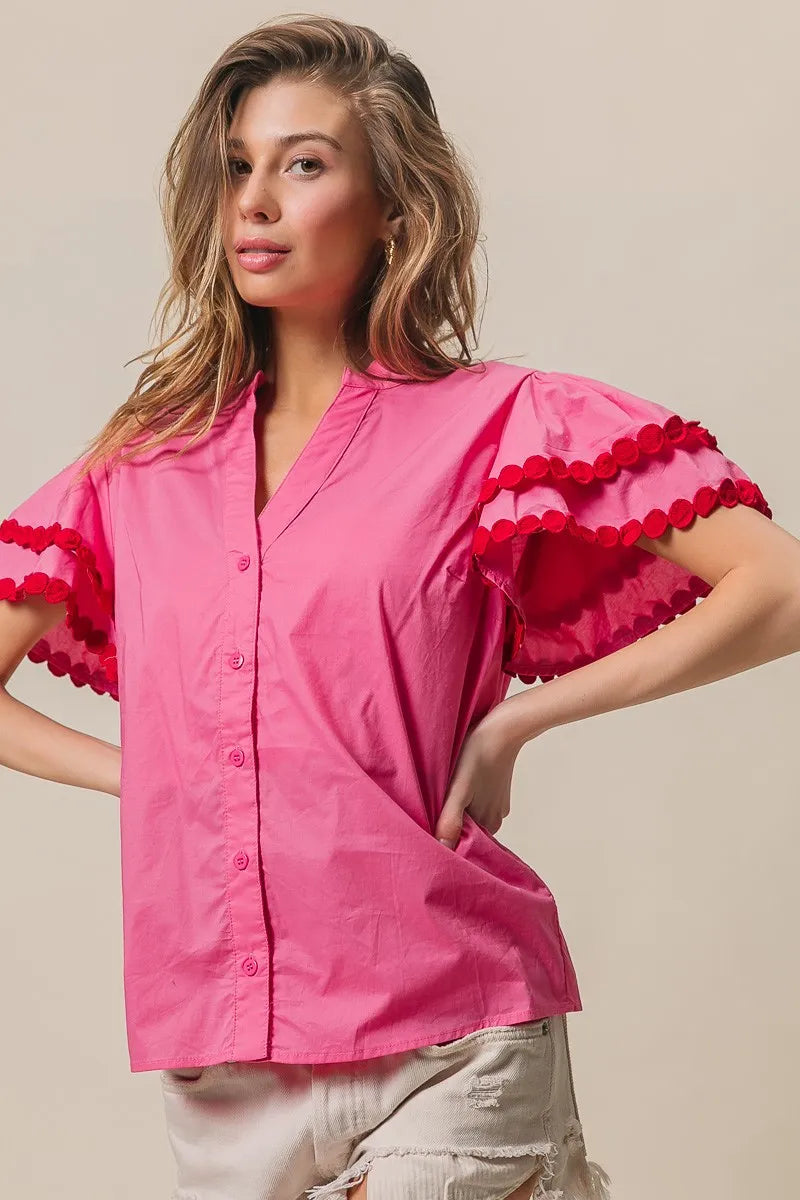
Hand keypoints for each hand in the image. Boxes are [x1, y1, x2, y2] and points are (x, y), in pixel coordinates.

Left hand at [433, 709, 533, 848]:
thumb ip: (451, 818)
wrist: (501, 729)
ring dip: (457, 806)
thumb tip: (444, 849)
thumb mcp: (459, 788)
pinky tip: (459, 782)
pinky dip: (466, 795)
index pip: (461, 840)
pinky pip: (477, 801)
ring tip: (445, 791)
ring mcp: (497, 804)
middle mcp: (496, 819)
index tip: (430, 821)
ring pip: (471, 813)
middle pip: (466, 827)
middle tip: (434, 803)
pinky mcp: (496, 791)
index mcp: (489, 824)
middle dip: (450, 820)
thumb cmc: (477, 756)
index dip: (445, 833)